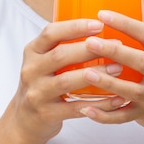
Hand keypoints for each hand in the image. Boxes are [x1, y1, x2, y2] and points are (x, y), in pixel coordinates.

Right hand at [10, 18, 127, 143]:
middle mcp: (31, 70)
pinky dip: (99, 104)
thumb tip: (102, 29)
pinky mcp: (46, 113)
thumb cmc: (43, 84)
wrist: (24, 119)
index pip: (51, 33)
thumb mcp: (43, 61)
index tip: (99, 24)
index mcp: (32, 52)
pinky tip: (116, 99)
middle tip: (116, 45)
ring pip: (67, 81)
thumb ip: (63, 47)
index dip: (75, 27)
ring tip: (118, 68)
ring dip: (96, 74)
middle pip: (60, 55)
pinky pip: (76, 108)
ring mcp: (36, 93)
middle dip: (90, 49)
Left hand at [78, 10, 143, 137]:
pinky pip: (123, 116)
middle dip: (114, 51)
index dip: (125, 23)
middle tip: (89, 42)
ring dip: (108, 82)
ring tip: (86, 74)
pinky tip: (87, 110)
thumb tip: (98, 19)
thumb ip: (136, 42)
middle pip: (140, 61)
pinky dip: (104, 115)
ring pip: (131, 90)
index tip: (101, 14)